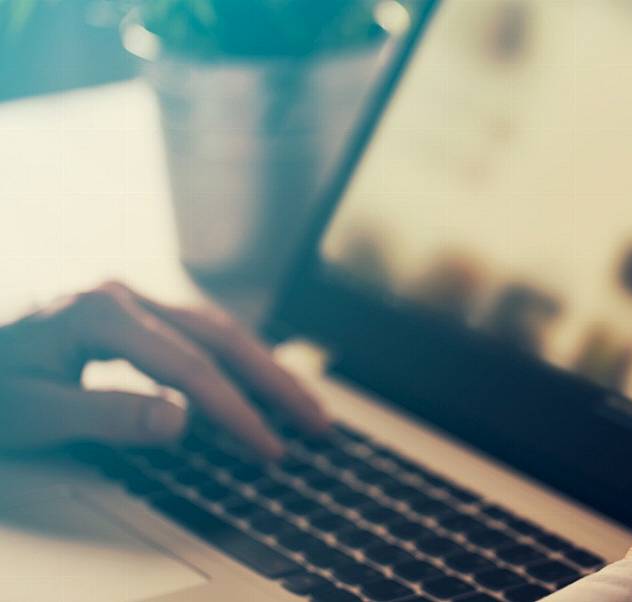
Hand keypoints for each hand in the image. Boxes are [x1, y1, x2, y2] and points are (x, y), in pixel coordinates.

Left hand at [0, 281, 329, 458]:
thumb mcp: (30, 412)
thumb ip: (104, 414)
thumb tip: (182, 420)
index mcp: (101, 313)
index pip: (190, 367)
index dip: (236, 411)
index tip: (270, 449)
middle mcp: (122, 295)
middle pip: (221, 336)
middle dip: (275, 382)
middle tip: (319, 423)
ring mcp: (128, 299)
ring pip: (218, 329)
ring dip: (265, 368)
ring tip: (304, 406)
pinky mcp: (129, 313)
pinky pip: (199, 332)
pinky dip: (237, 359)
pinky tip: (257, 380)